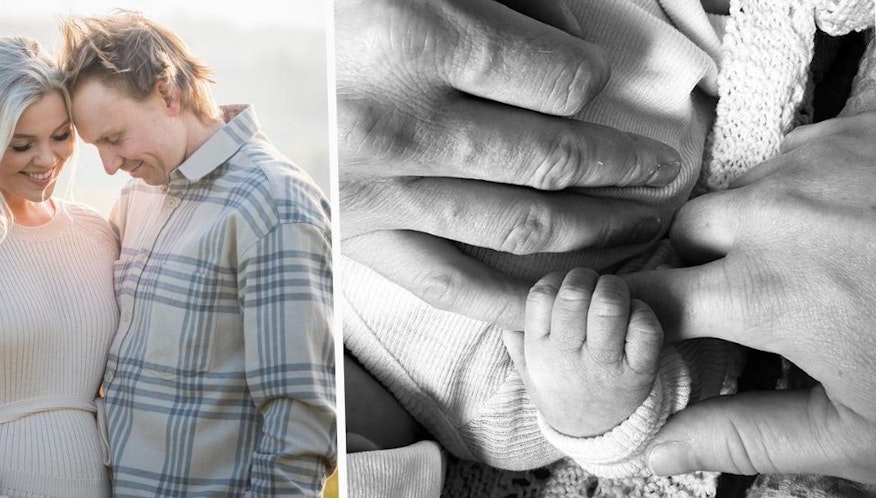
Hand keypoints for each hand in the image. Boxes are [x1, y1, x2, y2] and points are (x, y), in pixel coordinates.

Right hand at [337, 0, 682, 329]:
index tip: (605, 85)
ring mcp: (384, 189)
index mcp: (419, 38)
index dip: (599, 81)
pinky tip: (561, 298)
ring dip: (596, 227)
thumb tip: (574, 37)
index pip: (560, 79)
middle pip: (555, 156)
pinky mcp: (362, 233)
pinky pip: (450, 282)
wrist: (217, 62)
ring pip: (520, 222)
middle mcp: (406, 124)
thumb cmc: (328, 11)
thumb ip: (496, 1)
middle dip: (624, 166)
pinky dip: (512, 299)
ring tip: (641, 222)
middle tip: (661, 170)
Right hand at [508, 269, 661, 437]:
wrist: (595, 435)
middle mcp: (569, 358)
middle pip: (574, 296)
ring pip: (609, 306)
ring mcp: (605, 366)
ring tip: (613, 294)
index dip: (555, 280)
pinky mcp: (639, 372)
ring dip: (613, 288)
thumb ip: (516, 338)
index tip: (564, 286)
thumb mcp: (528, 371)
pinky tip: (634, 315)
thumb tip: (506, 306)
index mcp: (539, 351)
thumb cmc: (562, 391)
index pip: (539, 297)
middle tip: (592, 284)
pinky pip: (645, 328)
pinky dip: (643, 311)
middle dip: (585, 277)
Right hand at [624, 113, 875, 483]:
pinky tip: (856, 221)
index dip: (638, 316)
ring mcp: (824, 158)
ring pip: (746, 186)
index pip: (647, 296)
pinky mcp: (866, 124)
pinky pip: (803, 150)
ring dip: (761, 223)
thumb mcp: (858, 431)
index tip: (648, 330)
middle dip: (702, 264)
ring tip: (824, 261)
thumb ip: (742, 436)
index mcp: (766, 291)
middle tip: (751, 302)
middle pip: (689, 229)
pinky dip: (811, 185)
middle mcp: (780, 211)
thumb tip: (655, 449)